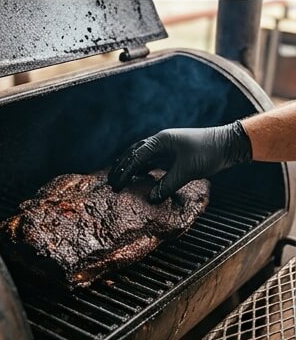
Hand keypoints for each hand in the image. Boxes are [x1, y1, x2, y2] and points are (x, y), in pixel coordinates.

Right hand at [109, 122, 251, 201]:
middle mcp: (160, 141)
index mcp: (160, 141)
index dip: (124, 171)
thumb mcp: (187, 171)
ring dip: (130, 165)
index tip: (115, 184)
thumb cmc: (209, 153)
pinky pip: (152, 158)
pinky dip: (142, 166)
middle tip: (111, 181)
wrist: (229, 143)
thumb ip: (167, 184)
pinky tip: (140, 175)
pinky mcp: (173, 151)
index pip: (136, 156)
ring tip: (119, 177)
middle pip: (134, 153)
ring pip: (141, 155)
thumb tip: (151, 198)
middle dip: (121, 167)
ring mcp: (166, 145)